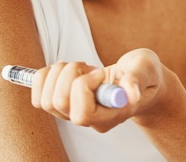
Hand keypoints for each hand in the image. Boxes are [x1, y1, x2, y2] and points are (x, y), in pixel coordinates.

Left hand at [30, 48, 166, 132]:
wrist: (139, 78)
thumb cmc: (144, 74)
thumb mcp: (147, 69)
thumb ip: (138, 79)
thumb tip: (132, 93)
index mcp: (111, 115)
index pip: (83, 114)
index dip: (84, 88)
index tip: (100, 72)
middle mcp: (89, 119)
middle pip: (59, 104)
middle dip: (69, 74)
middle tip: (88, 66)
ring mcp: (74, 112)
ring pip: (46, 100)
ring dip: (58, 73)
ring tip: (79, 67)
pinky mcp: (64, 102)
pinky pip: (39, 95)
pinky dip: (46, 76)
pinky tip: (66, 69)